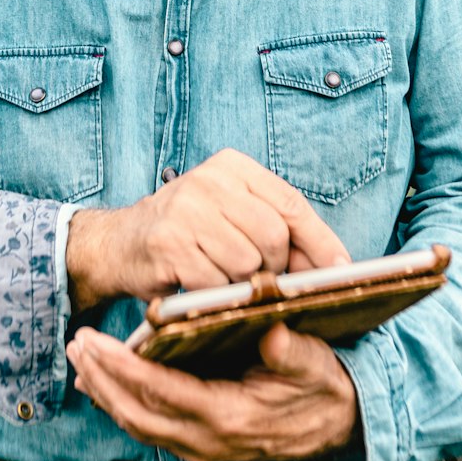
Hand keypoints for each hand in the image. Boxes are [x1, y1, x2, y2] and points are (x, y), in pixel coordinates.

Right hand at [64, 149, 350, 310]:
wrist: (119, 243)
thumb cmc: (188, 231)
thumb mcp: (231, 214)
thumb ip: (277, 231)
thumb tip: (333, 267)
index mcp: (231, 167)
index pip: (290, 203)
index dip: (320, 240)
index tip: (343, 270)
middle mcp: (208, 181)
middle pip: (272, 236)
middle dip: (275, 268)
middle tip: (261, 280)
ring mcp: (186, 211)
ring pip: (246, 263)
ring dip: (242, 284)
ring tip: (222, 277)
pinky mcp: (168, 244)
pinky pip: (215, 283)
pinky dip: (214, 293)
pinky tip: (199, 284)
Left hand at [68, 322, 358, 460]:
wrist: (339, 425)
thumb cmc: (321, 388)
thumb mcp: (315, 364)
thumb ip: (292, 352)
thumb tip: (272, 335)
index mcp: (230, 416)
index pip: (164, 393)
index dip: (125, 368)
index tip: (97, 343)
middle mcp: (208, 439)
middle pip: (137, 413)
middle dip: (102, 378)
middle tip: (77, 342)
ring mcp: (201, 447)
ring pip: (137, 424)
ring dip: (104, 391)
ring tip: (81, 358)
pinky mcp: (198, 443)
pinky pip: (148, 427)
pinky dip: (120, 403)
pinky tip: (102, 382)